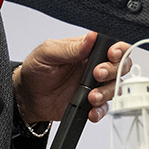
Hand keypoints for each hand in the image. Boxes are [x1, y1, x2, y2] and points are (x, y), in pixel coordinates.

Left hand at [13, 32, 129, 124]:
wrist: (27, 97)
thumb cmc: (35, 70)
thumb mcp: (47, 52)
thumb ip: (70, 47)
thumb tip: (91, 37)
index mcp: (87, 49)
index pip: (112, 44)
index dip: (119, 49)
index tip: (112, 54)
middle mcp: (94, 66)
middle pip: (121, 65)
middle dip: (113, 70)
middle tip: (97, 74)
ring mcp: (94, 85)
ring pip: (115, 87)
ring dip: (106, 92)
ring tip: (91, 96)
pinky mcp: (90, 102)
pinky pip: (104, 107)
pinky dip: (100, 110)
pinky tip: (91, 110)